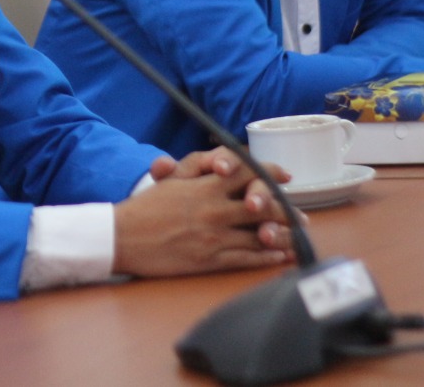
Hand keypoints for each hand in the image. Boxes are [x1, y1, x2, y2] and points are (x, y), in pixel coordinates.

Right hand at [115, 151, 295, 276]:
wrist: (123, 237)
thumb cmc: (144, 208)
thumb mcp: (170, 181)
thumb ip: (197, 171)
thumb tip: (219, 164)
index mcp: (205, 187)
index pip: (246, 173)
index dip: (270, 173)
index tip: (285, 176)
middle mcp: (215, 210)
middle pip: (261, 205)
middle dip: (284, 209)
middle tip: (300, 215)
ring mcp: (215, 236)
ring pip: (259, 234)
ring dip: (282, 235)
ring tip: (296, 238)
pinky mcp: (210, 259)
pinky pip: (246, 258)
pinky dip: (266, 257)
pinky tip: (277, 256)